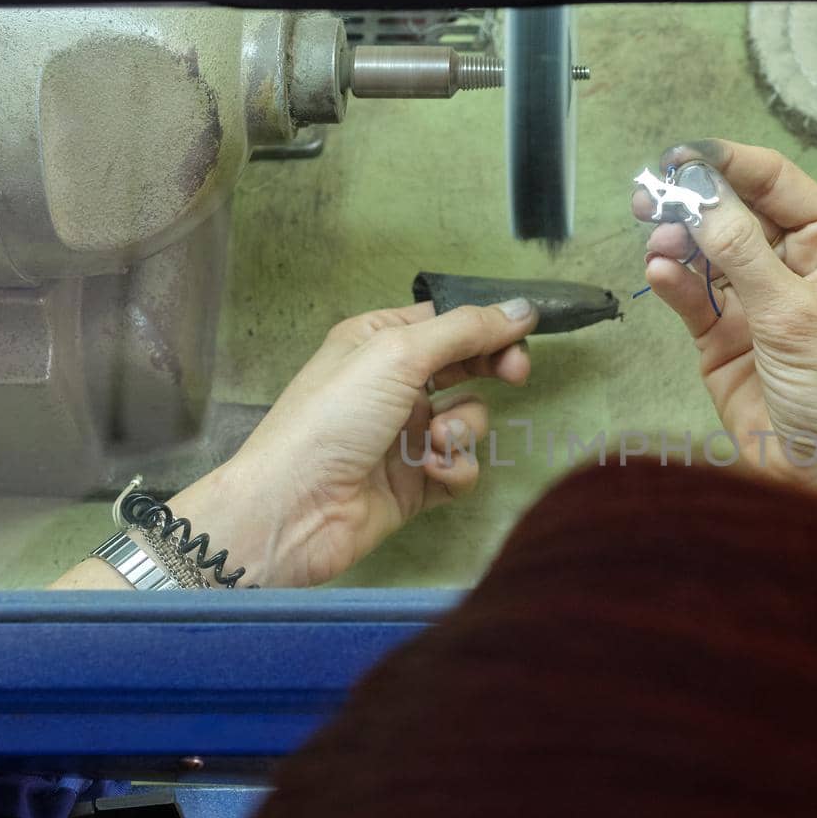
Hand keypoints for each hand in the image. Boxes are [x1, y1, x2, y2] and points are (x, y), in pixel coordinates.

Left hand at [168, 298, 536, 586]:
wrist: (294, 508)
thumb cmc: (330, 420)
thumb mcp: (398, 354)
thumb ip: (465, 330)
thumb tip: (520, 309)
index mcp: (377, 343)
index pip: (447, 323)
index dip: (486, 327)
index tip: (522, 335)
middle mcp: (391, 385)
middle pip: (465, 367)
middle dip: (492, 371)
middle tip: (515, 375)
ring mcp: (404, 436)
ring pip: (468, 420)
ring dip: (464, 428)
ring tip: (438, 439)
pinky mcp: (414, 483)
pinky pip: (460, 467)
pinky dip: (455, 468)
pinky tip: (432, 471)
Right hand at [632, 139, 816, 569]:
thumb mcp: (793, 313)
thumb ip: (740, 251)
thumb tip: (699, 191)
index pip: (774, 180)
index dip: (728, 163)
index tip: (680, 156)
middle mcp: (793, 263)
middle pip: (734, 209)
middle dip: (694, 199)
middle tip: (649, 193)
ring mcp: (755, 300)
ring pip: (706, 249)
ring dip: (677, 239)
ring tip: (655, 237)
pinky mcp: (722, 338)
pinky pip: (691, 295)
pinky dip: (672, 281)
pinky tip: (659, 272)